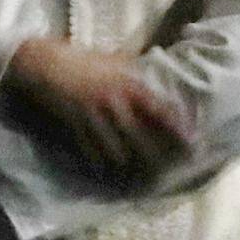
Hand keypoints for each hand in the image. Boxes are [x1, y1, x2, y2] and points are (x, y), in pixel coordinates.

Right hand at [5, 38, 190, 183]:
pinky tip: (114, 173)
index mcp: (128, 84)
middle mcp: (115, 102)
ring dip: (134, 165)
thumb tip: (158, 81)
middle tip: (174, 167)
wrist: (46, 64)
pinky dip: (105, 164)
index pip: (161, 109)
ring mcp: (94, 117)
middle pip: (143, 136)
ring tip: (148, 178)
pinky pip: (94, 152)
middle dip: (161, 154)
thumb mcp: (117, 62)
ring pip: (119, 149)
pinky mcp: (76, 127)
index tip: (193, 140)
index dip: (178, 127)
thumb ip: (136, 75)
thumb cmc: (85, 61)